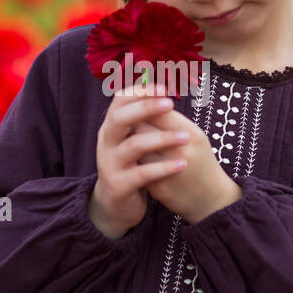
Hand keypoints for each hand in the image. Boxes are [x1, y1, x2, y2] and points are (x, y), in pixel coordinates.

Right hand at [88, 83, 192, 238]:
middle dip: (145, 107)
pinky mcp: (119, 186)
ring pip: (133, 146)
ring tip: (186, 138)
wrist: (116, 205)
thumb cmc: (131, 167)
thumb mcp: (133, 141)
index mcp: (111, 128)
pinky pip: (142, 174)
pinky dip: (163, 168)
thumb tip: (161, 91)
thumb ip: (143, 120)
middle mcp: (106, 143)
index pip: (120, 100)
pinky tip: (182, 165)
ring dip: (161, 139)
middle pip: (120, 118)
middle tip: (171, 103)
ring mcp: (110, 165)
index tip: (164, 87)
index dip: (140, 91)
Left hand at [132, 107, 241, 222]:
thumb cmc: (201, 161)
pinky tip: (136, 161)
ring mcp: (168, 171)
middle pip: (142, 126)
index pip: (157, 110)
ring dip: (130, 142)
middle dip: (134, 122)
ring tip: (131, 141)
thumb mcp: (195, 137)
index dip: (145, 106)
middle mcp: (180, 151)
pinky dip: (134, 162)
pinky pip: (137, 167)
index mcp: (191, 135)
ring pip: (136, 147)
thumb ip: (172, 121)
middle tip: (131, 123)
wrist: (212, 200)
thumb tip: (144, 102)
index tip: (140, 106)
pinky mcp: (158, 187)